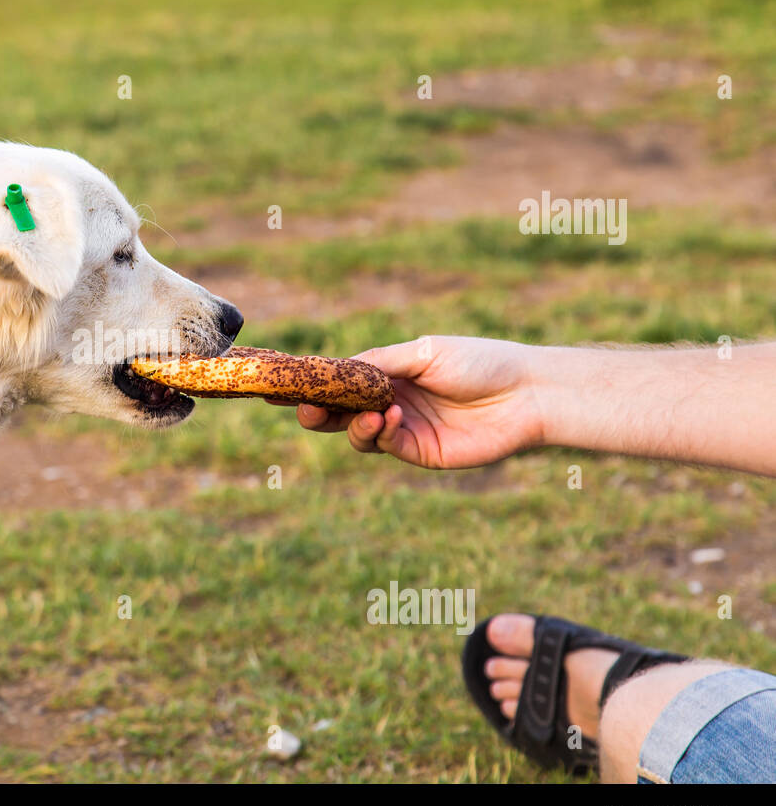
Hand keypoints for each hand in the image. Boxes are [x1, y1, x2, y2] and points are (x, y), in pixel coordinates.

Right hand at [271, 336, 545, 468]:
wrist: (526, 393)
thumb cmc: (479, 362)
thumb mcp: (422, 352)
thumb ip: (377, 362)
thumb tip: (335, 368)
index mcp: (388, 373)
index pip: (338, 381)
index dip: (308, 384)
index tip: (278, 384)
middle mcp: (389, 402)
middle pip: (337, 413)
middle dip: (314, 412)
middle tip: (302, 409)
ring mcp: (402, 429)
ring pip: (355, 434)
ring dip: (351, 424)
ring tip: (369, 412)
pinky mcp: (419, 453)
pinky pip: (384, 445)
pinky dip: (379, 432)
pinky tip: (391, 416)